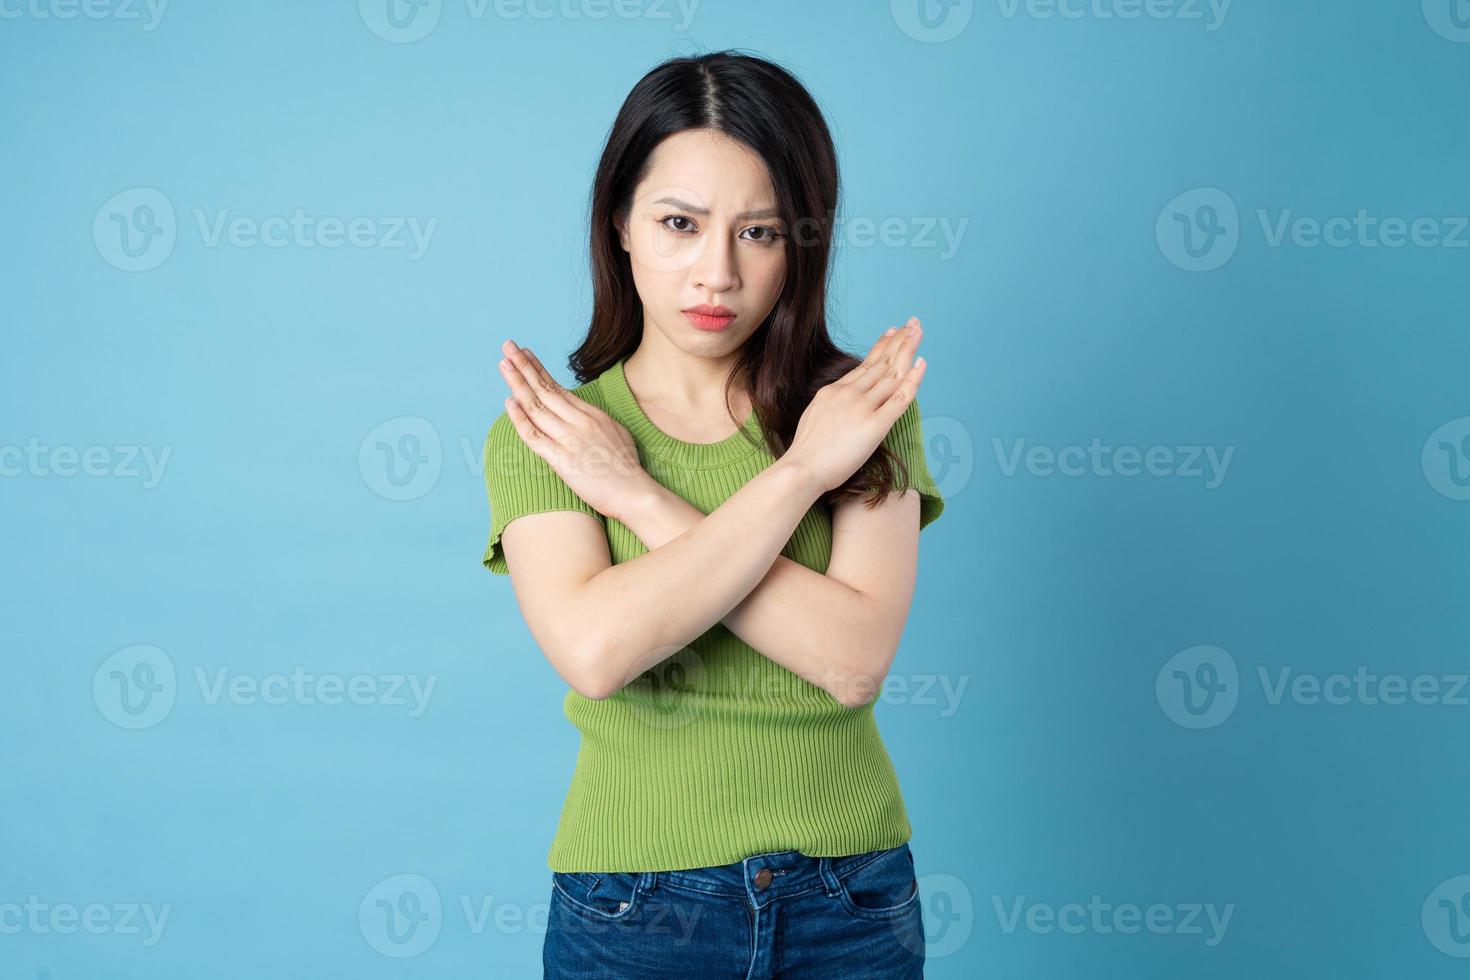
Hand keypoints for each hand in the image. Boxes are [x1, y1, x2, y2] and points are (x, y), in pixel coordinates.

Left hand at [497, 341, 655, 523]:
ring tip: (504, 364)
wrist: (635, 493)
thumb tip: (582, 415)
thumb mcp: (616, 434)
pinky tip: (509, 403)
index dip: (539, 370)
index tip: (525, 354)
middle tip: (508, 346)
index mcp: (592, 415)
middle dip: (524, 366)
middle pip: (545, 389)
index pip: (558, 388)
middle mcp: (579, 422)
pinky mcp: (562, 460)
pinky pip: (535, 436)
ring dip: (518, 384)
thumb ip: (596, 422)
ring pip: (537, 406)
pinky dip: (520, 419)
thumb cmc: (628, 469)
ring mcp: (570, 439)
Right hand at [783, 317, 927, 494]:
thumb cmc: (805, 452)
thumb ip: (829, 405)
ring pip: (891, 374)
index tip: (893, 332)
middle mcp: (849, 394)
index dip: (882, 347)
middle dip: (899, 341)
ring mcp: (862, 408)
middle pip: (880, 363)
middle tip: (914, 323)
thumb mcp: (813, 416)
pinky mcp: (874, 425)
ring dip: (908, 351)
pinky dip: (913, 380)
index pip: (864, 365)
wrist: (801, 468)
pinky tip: (922, 364)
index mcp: (834, 391)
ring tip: (919, 332)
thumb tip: (837, 403)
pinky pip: (899, 399)